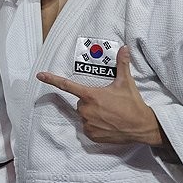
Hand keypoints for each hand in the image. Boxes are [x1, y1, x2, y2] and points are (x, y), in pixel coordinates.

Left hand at [37, 46, 163, 145]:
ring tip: (110, 114)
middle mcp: (85, 110)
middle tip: (108, 104)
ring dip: (93, 114)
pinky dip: (95, 125)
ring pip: (84, 115)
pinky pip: (88, 127)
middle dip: (91, 101)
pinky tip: (108, 124)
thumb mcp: (126, 83)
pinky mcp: (91, 134)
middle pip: (81, 102)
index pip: (67, 85)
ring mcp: (87, 123)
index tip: (40, 75)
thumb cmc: (132, 104)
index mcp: (90, 95)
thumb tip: (124, 48)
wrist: (142, 127)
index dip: (52, 79)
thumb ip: (122, 64)